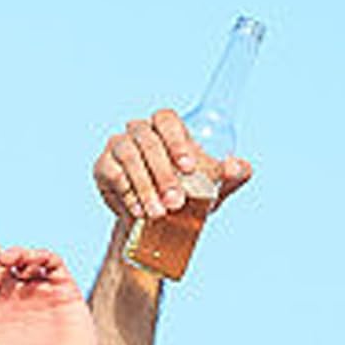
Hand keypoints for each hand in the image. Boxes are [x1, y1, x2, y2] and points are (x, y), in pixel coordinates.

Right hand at [94, 109, 252, 224]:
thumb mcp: (211, 189)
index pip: (167, 119)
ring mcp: (118, 146)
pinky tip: (139, 212)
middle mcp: (140, 132)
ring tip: (158, 213)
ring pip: (129, 156)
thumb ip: (229, 177)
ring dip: (145, 186)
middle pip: (148, 141)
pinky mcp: (103, 167)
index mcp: (165, 128)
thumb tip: (241, 167)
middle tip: (176, 202)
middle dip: (164, 174)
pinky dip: (127, 194)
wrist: (155, 224)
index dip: (177, 141)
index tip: (189, 168)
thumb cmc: (186, 197)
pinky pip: (112, 173)